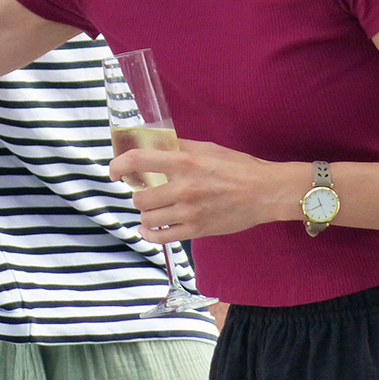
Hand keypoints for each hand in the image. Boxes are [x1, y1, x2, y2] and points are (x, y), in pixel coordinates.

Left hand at [109, 139, 303, 242]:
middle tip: (144, 190)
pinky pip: (161, 237)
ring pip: (147, 216)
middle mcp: (183, 188)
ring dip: (145, 212)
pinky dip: (149, 233)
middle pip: (140, 196)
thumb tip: (151, 143)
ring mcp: (189, 212)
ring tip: (151, 207)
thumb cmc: (236, 166)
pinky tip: (147, 228)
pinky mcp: (197, 230)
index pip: (138, 161)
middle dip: (138, 192)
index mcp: (184, 162)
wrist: (265, 192)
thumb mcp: (205, 148)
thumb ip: (177, 146)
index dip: (118, 165)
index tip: (113, 171)